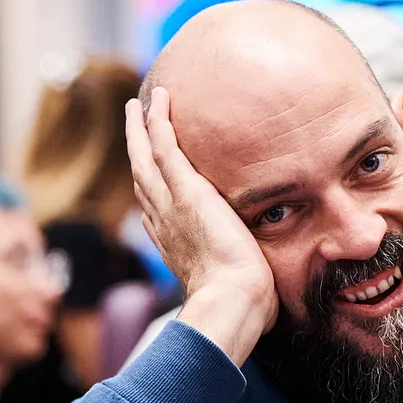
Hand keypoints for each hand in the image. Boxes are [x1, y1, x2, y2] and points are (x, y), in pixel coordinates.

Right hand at [124, 88, 276, 364]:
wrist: (233, 302)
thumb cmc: (243, 305)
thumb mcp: (241, 284)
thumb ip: (246, 274)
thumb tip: (268, 286)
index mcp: (175, 244)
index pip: (157, 208)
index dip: (152, 187)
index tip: (152, 171)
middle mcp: (164, 222)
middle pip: (143, 177)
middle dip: (136, 150)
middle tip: (134, 124)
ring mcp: (170, 205)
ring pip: (145, 156)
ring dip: (141, 128)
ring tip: (140, 104)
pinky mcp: (184, 191)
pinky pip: (163, 145)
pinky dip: (157, 120)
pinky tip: (158, 98)